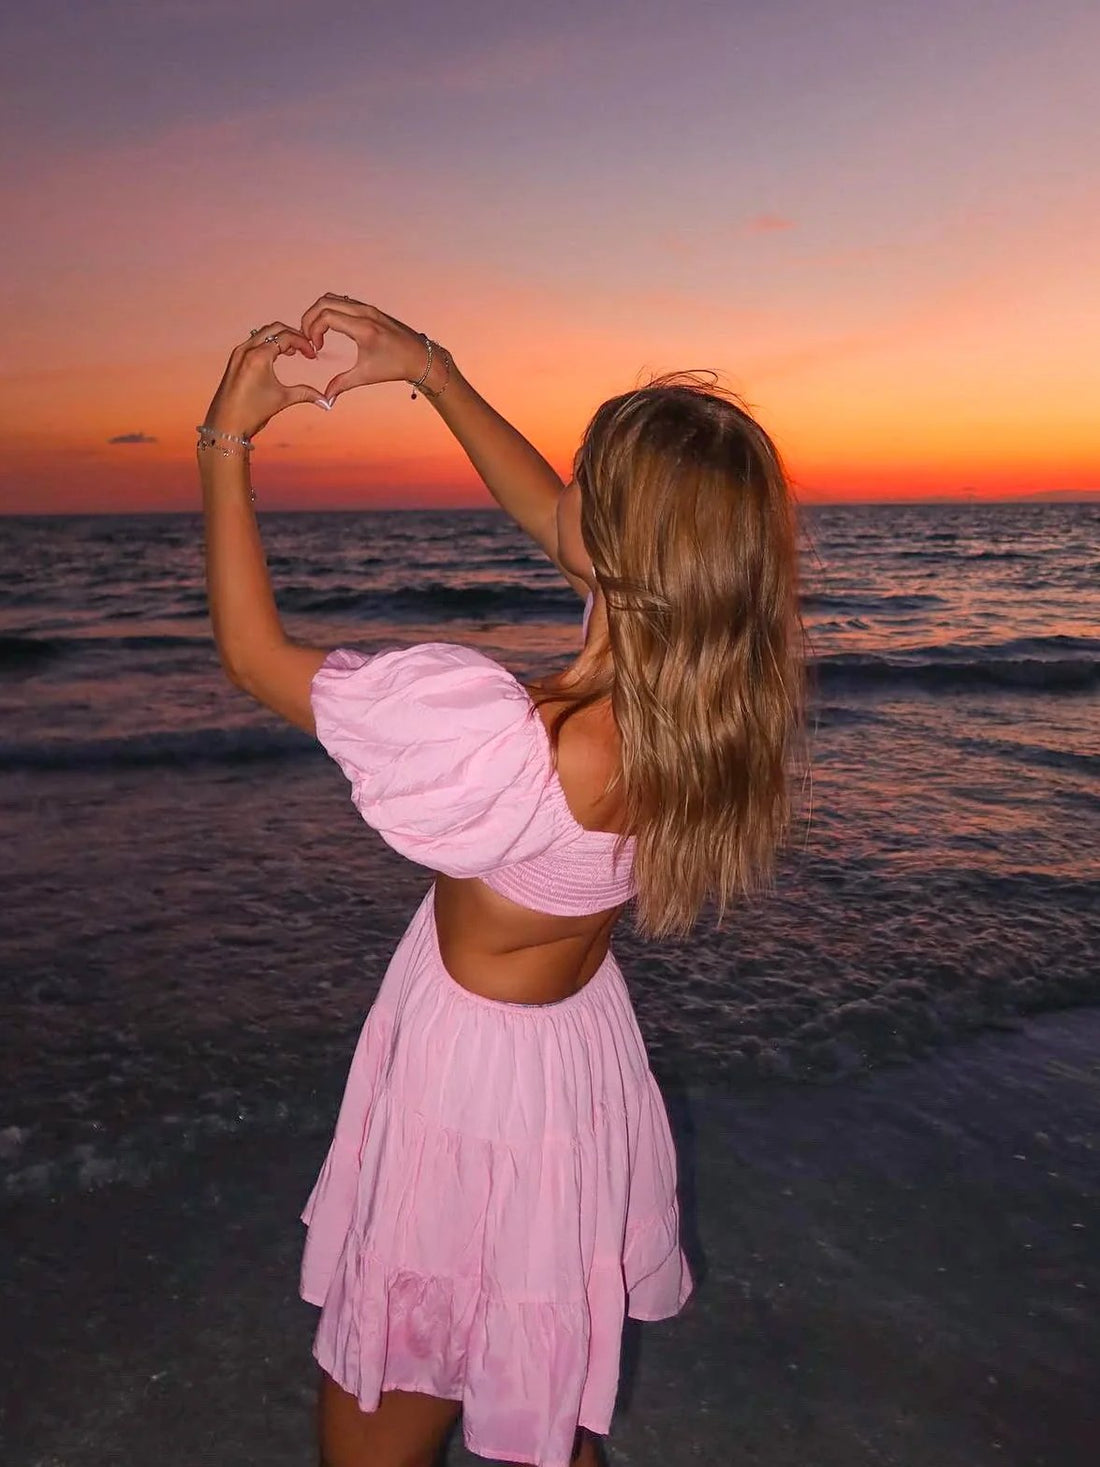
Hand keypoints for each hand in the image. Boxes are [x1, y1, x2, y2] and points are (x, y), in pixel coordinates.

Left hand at [202, 322, 326, 437]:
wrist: (225, 425)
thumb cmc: (251, 413)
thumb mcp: (282, 399)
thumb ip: (305, 394)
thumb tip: (326, 401)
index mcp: (258, 356)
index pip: (286, 337)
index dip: (303, 343)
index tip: (312, 354)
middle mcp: (246, 350)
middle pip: (274, 328)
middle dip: (293, 335)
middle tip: (305, 347)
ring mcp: (238, 353)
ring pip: (263, 332)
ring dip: (279, 337)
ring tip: (293, 351)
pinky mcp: (235, 360)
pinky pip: (254, 341)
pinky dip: (268, 343)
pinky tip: (277, 356)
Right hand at [299, 295, 432, 402]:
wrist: (420, 357)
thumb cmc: (395, 366)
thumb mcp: (366, 376)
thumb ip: (342, 384)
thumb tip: (326, 399)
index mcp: (363, 327)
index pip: (326, 316)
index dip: (313, 330)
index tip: (315, 348)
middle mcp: (365, 312)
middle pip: (324, 302)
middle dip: (309, 318)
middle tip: (308, 337)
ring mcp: (368, 308)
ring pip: (332, 298)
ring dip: (319, 312)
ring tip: (316, 333)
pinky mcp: (370, 309)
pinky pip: (343, 301)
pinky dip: (330, 310)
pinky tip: (329, 329)